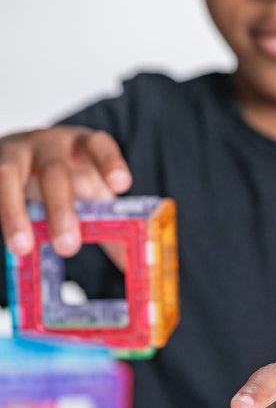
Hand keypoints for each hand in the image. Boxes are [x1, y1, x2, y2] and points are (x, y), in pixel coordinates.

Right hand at [0, 126, 130, 257]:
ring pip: (8, 174)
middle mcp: (49, 143)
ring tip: (23, 248)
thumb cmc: (69, 177)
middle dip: (60, 209)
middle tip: (69, 246)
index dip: (110, 162)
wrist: (28, 158)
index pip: (99, 145)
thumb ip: (110, 224)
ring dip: (14, 212)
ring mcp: (16, 151)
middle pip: (54, 171)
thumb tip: (130, 264)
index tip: (121, 185)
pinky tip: (2, 235)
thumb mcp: (92, 193)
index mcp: (84, 145)